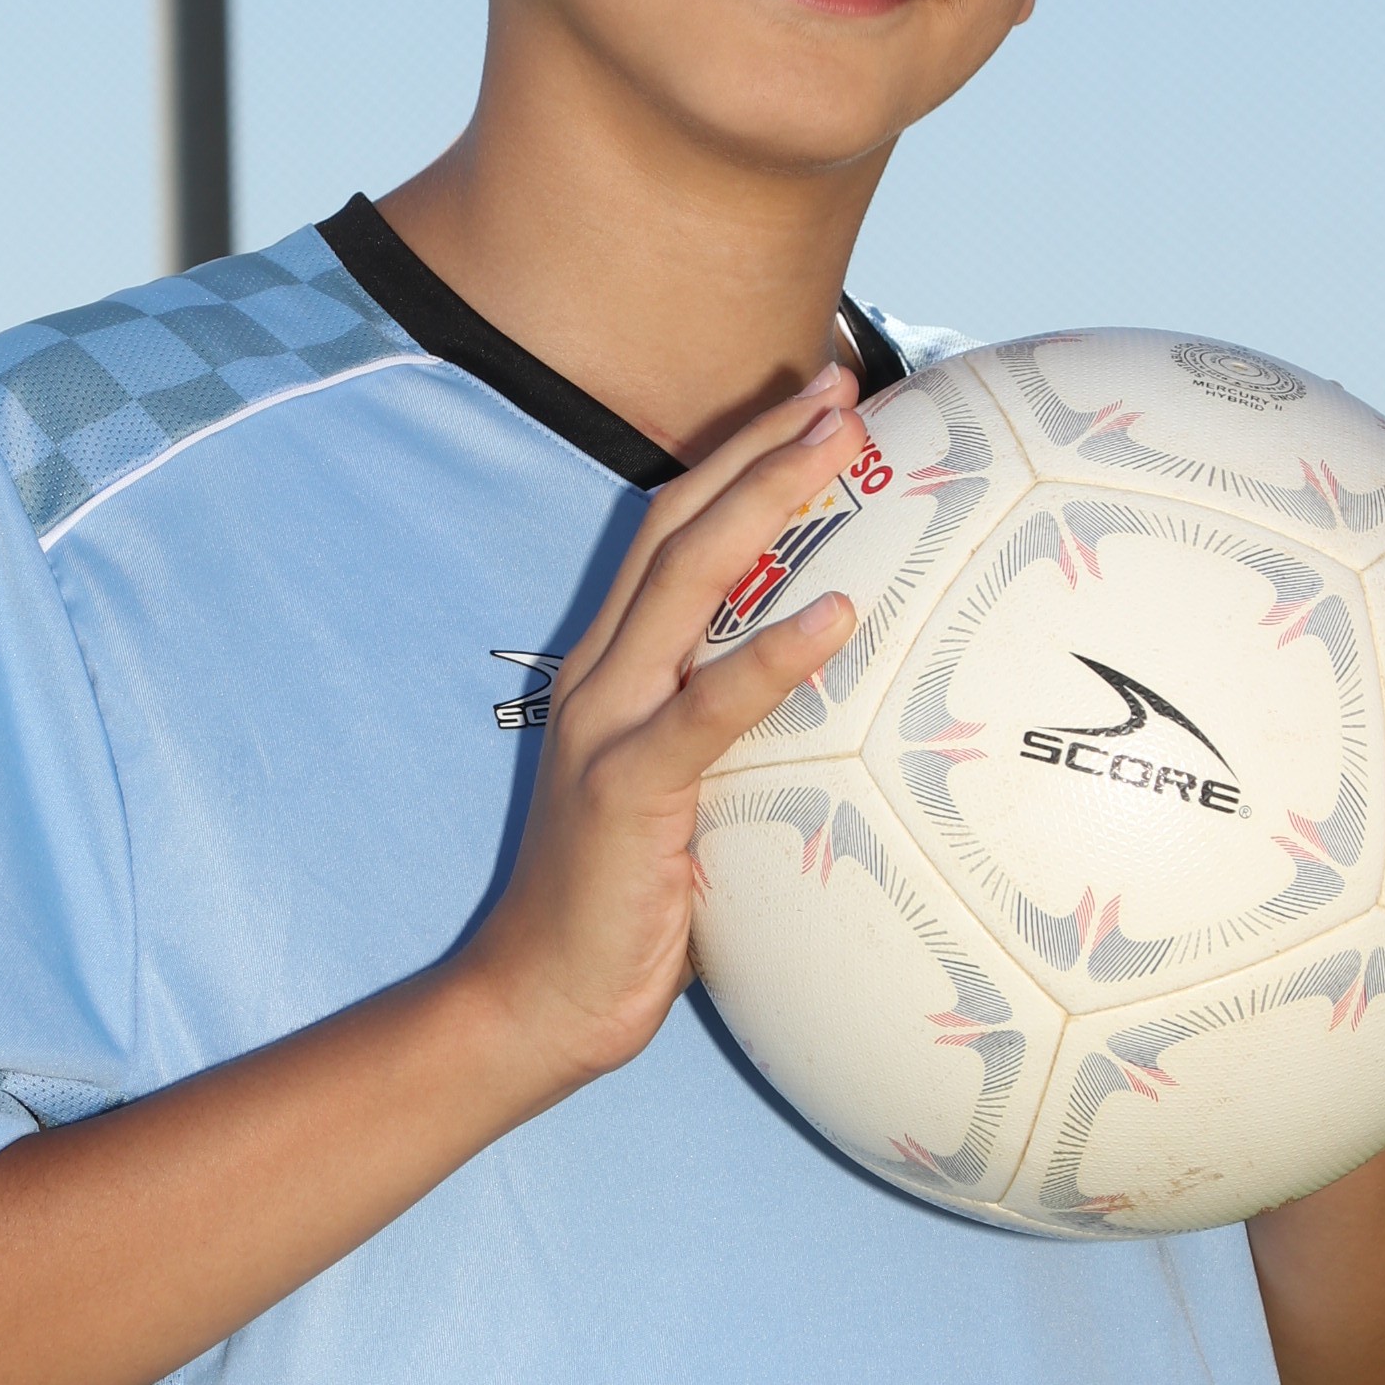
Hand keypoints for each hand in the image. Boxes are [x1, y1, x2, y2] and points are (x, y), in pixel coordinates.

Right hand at [462, 366, 864, 1087]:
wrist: (540, 999)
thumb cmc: (631, 906)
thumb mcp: (695, 796)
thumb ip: (738, 736)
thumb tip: (844, 707)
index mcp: (617, 666)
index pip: (678, 531)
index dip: (743, 457)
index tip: (823, 404)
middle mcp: (604, 672)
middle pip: (682, 523)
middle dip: (761, 444)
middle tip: (842, 385)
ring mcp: (608, 722)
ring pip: (688, 580)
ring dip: (769, 502)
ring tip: (844, 447)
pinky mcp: (625, 787)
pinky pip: (711, 708)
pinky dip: (775, 654)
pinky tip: (840, 614)